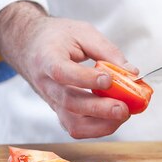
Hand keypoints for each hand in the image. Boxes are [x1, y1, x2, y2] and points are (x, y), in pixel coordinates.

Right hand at [0, 2, 137, 137]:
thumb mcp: (82, 32)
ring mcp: (53, 103)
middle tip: (123, 108)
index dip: (85, 79)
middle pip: (70, 103)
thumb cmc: (56, 38)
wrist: (29, 47)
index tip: (108, 80)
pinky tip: (114, 119)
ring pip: (73, 124)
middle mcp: (47, 85)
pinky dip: (98, 128)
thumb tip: (133, 73)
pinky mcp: (61, 114)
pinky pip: (78, 129)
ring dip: (101, 124)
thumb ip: (107, 51)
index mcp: (46, 58)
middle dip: (100, 109)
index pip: (62, 72)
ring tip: (123, 114)